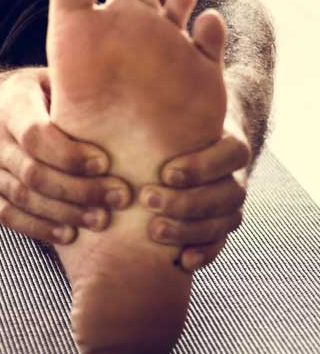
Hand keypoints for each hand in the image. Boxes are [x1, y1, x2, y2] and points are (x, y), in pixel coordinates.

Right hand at [0, 67, 132, 247]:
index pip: (36, 136)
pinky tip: (68, 233)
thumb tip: (117, 91)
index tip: (105, 163)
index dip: (71, 155)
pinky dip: (39, 228)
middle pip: (34, 173)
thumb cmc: (20, 96)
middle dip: (79, 190)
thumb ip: (70, 89)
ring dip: (65, 213)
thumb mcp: (40, 79)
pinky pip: (8, 217)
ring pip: (24, 198)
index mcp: (10, 108)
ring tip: (101, 219)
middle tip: (118, 197)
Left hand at [137, 110, 250, 271]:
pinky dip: (203, 253)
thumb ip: (156, 108)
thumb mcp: (171, 111)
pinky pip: (220, 244)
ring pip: (225, 221)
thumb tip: (120, 92)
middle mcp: (234, 175)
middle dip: (187, 201)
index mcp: (228, 144)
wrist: (192, 142)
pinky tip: (181, 261)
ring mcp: (230, 203)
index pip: (232, 154)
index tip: (166, 173)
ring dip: (190, 230)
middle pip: (228, 194)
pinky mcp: (220, 225)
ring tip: (154, 231)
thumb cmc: (172, 123)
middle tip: (147, 200)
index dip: (202, 167)